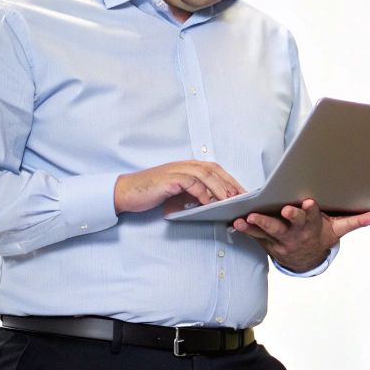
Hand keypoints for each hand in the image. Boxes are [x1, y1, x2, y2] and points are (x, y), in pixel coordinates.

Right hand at [114, 160, 246, 214]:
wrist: (126, 193)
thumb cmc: (151, 194)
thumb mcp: (177, 194)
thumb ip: (194, 195)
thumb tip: (214, 205)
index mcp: (188, 167)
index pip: (215, 170)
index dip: (230, 180)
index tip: (243, 193)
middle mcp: (184, 165)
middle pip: (214, 170)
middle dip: (230, 183)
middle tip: (242, 197)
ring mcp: (177, 170)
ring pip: (205, 175)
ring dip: (220, 188)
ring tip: (230, 201)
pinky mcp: (169, 178)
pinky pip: (191, 183)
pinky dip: (202, 193)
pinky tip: (209, 203)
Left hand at [232, 198, 369, 271]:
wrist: (305, 260)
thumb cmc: (321, 236)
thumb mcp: (339, 229)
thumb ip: (358, 221)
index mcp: (313, 226)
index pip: (312, 216)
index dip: (310, 210)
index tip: (308, 202)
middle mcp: (296, 232)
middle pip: (290, 223)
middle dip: (286, 217)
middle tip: (282, 210)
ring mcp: (280, 238)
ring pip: (268, 230)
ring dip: (257, 225)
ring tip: (247, 219)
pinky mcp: (267, 241)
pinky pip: (255, 236)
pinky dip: (245, 230)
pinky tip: (236, 223)